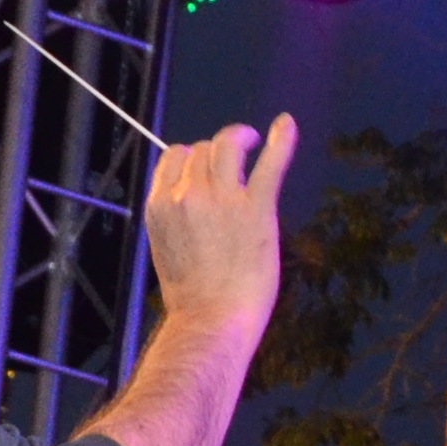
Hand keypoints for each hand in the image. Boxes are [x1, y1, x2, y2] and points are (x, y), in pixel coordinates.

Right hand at [145, 118, 295, 355]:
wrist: (210, 321)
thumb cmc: (192, 297)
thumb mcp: (166, 249)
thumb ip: (174, 219)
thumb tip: (186, 202)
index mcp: (160, 205)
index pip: (173, 157)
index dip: (191, 157)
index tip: (204, 168)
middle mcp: (187, 194)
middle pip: (201, 150)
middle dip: (215, 152)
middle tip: (233, 159)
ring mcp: (222, 199)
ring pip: (227, 145)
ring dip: (240, 138)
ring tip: (253, 141)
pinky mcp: (255, 208)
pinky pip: (270, 163)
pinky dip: (281, 140)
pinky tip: (287, 124)